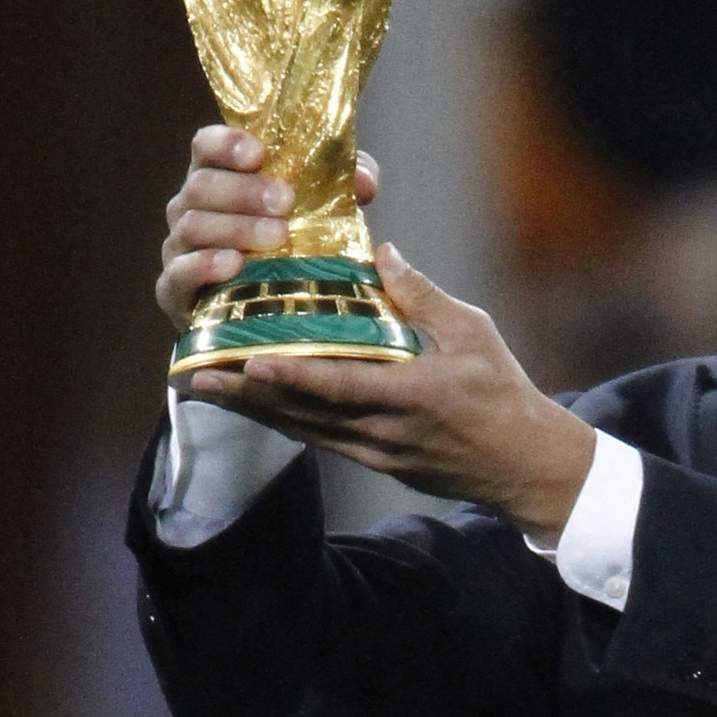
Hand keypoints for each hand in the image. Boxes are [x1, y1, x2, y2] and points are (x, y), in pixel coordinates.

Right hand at [156, 125, 379, 332]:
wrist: (267, 306)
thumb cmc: (292, 240)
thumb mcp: (322, 204)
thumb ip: (345, 181)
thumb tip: (364, 182)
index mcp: (218, 174)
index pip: (205, 144)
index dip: (226, 143)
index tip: (259, 153)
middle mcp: (189, 206)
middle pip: (201, 185)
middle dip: (244, 191)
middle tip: (286, 201)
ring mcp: (178, 247)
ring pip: (193, 226)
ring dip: (236, 228)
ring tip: (277, 236)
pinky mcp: (174, 289)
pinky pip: (178, 274)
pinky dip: (204, 266)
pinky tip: (234, 265)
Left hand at [188, 244, 595, 541]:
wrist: (521, 464)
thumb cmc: (502, 392)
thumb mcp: (473, 334)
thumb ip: (422, 296)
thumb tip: (380, 252)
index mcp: (411, 395)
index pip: (340, 387)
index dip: (292, 377)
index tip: (248, 363)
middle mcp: (382, 431)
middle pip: (302, 414)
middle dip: (245, 396)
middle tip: (194, 375)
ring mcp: (375, 452)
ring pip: (302, 429)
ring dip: (252, 410)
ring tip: (205, 389)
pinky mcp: (374, 461)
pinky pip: (318, 438)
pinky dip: (283, 420)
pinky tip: (254, 405)